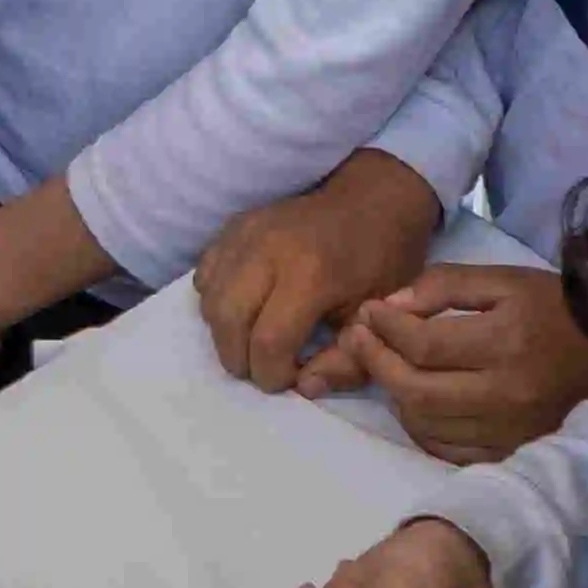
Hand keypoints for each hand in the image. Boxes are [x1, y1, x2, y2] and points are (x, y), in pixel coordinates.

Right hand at [199, 157, 446, 388]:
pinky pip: (206, 273)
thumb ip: (345, 361)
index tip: (290, 378)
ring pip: (210, 299)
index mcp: (311, 274)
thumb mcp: (374, 317)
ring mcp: (246, 234)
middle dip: (241, 360)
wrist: (371, 199)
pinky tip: (244, 308)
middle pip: (228, 322)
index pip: (269, 342)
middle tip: (264, 368)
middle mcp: (269, 251)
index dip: (273, 375)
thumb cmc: (381, 260)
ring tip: (253, 341)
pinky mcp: (234, 226)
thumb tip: (305, 388)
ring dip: (225, 334)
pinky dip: (216, 300)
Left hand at [315, 265, 587, 465]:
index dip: (385, 328)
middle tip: (358, 339)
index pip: (424, 345)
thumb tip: (391, 306)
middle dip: (377, 363)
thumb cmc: (554, 307)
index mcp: (505, 343)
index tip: (368, 312)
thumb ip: (444, 286)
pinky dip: (422, 426)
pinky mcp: (510, 452)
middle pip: (417, 391)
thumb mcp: (503, 279)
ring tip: (385, 365)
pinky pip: (448, 450)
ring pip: (427, 424)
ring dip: (395, 394)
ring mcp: (508, 431)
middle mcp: (505, 394)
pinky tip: (415, 400)